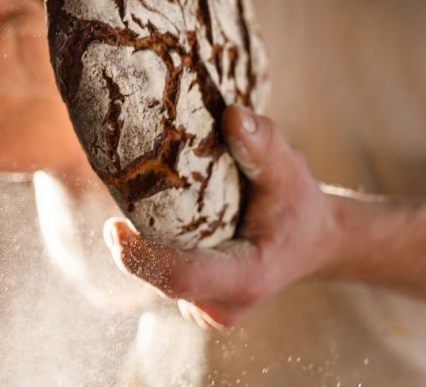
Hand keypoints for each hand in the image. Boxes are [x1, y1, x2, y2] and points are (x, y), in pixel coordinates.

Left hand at [102, 106, 346, 328]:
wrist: (313, 241)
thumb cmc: (299, 205)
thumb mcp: (290, 171)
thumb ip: (263, 145)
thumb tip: (232, 114)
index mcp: (248, 278)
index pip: (182, 278)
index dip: (141, 258)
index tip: (113, 227)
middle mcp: (223, 306)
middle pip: (161, 277)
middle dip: (135, 243)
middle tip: (121, 194)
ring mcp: (207, 310)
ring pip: (157, 278)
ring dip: (143, 244)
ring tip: (141, 202)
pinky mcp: (195, 303)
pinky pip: (160, 278)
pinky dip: (152, 250)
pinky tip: (157, 221)